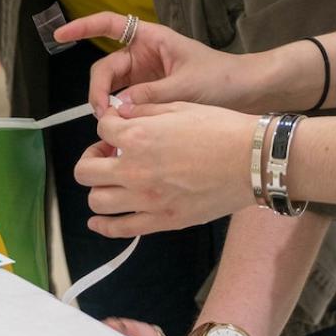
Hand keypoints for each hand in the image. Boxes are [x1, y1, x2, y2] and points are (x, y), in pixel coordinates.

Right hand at [53, 13, 251, 113]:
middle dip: (99, 91)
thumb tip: (118, 108)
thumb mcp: (186, 87)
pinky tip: (124, 131)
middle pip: (106, 69)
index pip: (110, 25)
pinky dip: (122, 116)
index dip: (83, 27)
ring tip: (114, 127)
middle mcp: (144, 55)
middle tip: (103, 115)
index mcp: (151, 39)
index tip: (59, 35)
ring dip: (109, 106)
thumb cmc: (222, 80)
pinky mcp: (151, 96)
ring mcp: (146, 76)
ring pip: (114, 90)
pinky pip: (127, 103)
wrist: (248, 94)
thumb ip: (151, 97)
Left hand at [74, 102, 257, 236]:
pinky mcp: (162, 221)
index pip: (101, 130)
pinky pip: (119, 229)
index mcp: (137, 136)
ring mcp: (146, 199)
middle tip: (108, 156)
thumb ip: (145, 110)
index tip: (119, 127)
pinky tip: (99, 221)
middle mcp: (134, 170)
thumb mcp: (179, 107)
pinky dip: (104, 226)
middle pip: (85, 170)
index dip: (109, 125)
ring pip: (96, 201)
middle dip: (92, 159)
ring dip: (98, 188)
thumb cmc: (220, 129)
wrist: (250, 161)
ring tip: (111, 182)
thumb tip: (123, 112)